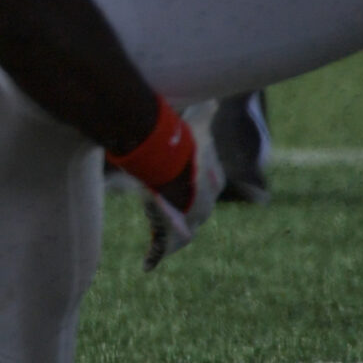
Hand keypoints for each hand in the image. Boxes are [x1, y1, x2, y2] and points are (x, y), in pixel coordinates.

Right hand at [137, 103, 221, 270]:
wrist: (174, 174)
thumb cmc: (185, 150)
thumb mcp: (198, 124)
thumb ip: (206, 110)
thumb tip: (216, 96)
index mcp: (214, 183)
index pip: (209, 184)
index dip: (197, 181)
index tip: (184, 177)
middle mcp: (205, 208)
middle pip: (196, 210)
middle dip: (183, 208)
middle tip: (165, 202)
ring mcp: (189, 225)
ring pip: (179, 230)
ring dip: (170, 230)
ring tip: (157, 226)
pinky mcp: (171, 238)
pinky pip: (160, 250)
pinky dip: (154, 258)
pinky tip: (147, 266)